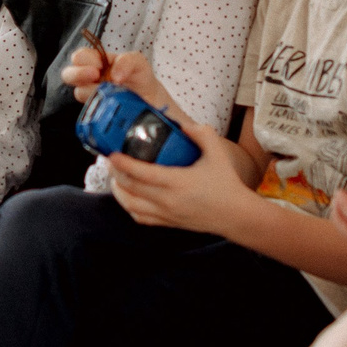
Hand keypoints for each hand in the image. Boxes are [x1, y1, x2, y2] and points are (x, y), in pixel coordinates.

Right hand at [63, 46, 158, 107]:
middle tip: (95, 75)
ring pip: (78, 93)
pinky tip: (111, 104)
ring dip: (93, 91)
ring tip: (110, 92)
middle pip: (68, 74)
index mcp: (96, 62)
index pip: (79, 57)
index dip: (84, 60)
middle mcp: (90, 78)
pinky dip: (99, 106)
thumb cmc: (139, 76)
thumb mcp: (138, 62)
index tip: (99, 65)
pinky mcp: (96, 110)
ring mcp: (91, 95)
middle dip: (78, 74)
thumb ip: (126, 61)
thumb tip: (114, 76)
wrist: (150, 99)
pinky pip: (88, 109)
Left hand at [106, 113, 251, 233]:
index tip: (112, 153)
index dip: (123, 164)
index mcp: (178, 182)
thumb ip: (201, 133)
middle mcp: (168, 200)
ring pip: (130, 205)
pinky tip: (127, 195)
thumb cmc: (226, 184)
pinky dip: (129, 206)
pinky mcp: (167, 222)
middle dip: (115, 173)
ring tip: (115, 177)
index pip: (142, 173)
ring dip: (118, 191)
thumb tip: (182, 124)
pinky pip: (140, 217)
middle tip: (110, 159)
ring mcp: (166, 214)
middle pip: (130, 188)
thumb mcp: (217, 153)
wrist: (235, 215)